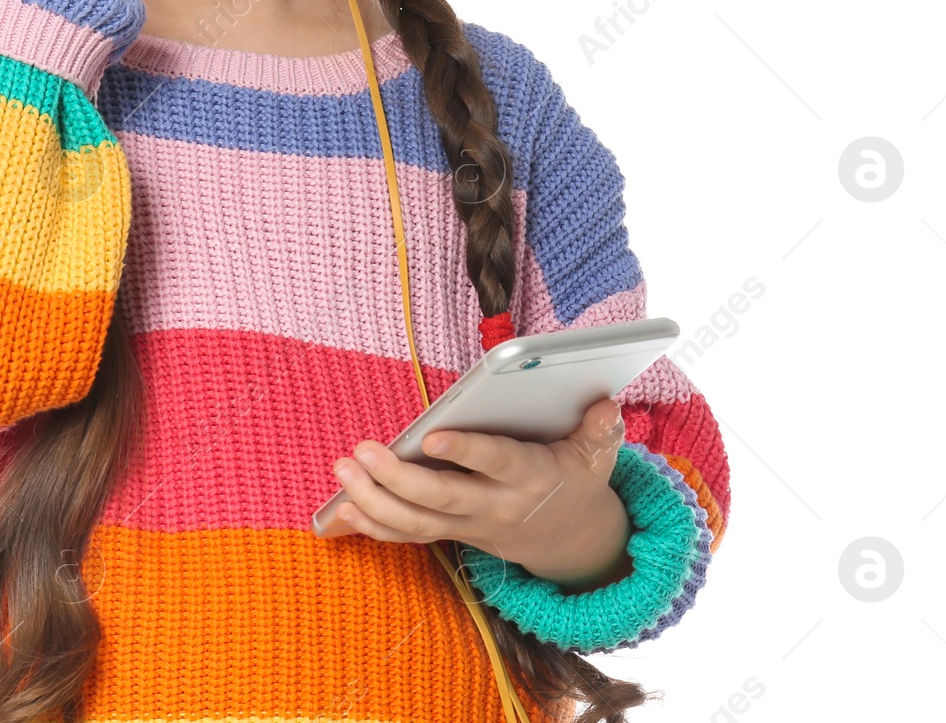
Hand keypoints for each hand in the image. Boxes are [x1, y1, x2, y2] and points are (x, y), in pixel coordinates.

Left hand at [318, 396, 632, 590]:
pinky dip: (371, 526)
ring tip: (341, 469)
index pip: (495, 463)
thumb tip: (607, 404)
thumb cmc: (575, 480)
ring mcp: (468, 525)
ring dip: (372, 501)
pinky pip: (406, 536)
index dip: (467, 452)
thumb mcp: (597, 458)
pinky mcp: (451, 532)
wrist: (572, 540)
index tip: (433, 437)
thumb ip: (600, 432)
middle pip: (441, 498)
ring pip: (415, 523)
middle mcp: (493, 505)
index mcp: (528, 477)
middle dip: (397, 479)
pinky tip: (338, 511)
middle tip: (360, 451)